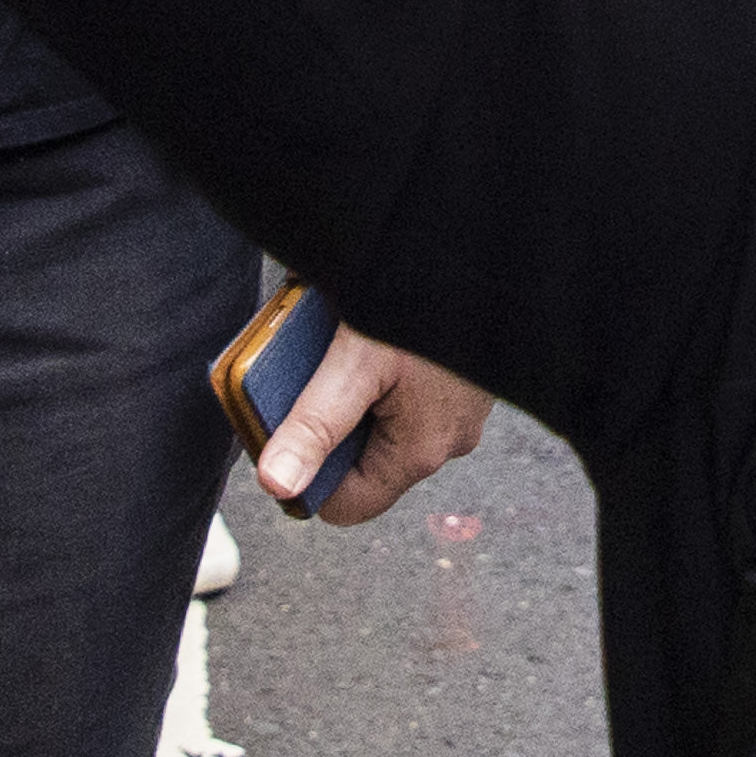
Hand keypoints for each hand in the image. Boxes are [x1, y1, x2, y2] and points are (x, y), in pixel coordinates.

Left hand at [250, 322, 500, 530]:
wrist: (478, 251)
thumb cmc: (426, 301)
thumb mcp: (355, 363)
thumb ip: (314, 427)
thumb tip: (277, 485)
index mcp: (420, 450)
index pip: (347, 505)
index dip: (306, 476)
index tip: (284, 435)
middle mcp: (447, 440)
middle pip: (364, 461)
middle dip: (331, 425)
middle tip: (312, 377)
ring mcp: (460, 413)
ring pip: (386, 427)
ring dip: (356, 397)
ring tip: (342, 350)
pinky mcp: (465, 385)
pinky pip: (410, 399)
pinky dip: (385, 377)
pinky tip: (375, 339)